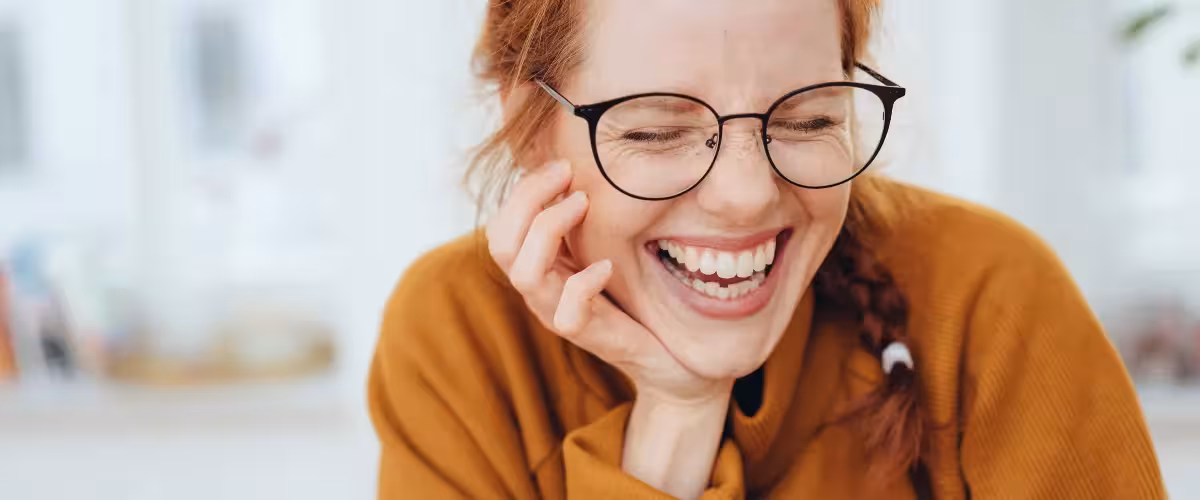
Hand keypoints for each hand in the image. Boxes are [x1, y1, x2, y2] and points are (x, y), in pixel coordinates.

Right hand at [486, 160, 729, 404]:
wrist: (668, 357)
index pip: (501, 228)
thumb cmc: (634, 298)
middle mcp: (539, 292)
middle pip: (502, 245)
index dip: (522, 191)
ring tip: (582, 204)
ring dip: (549, 229)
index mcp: (538, 268)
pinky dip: (584, 282)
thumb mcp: (601, 250)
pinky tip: (608, 265)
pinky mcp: (586, 335)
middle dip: (528, 199)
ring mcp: (558, 314)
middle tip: (567, 173)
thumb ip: (581, 222)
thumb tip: (579, 165)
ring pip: (524, 274)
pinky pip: (567, 311)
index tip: (561, 165)